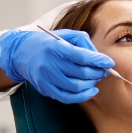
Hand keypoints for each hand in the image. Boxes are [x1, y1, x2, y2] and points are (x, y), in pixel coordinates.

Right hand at [0, 29, 114, 103]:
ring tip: (96, 78)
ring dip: (91, 84)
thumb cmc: (49, 43)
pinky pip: (66, 98)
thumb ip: (84, 42)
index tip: (109, 62)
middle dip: (97, 73)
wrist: (22, 53)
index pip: (82, 56)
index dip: (98, 60)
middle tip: (104, 71)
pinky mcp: (45, 89)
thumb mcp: (66, 35)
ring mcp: (46, 78)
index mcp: (55, 47)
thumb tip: (99, 56)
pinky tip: (91, 91)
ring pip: (76, 87)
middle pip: (81, 73)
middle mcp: (49, 64)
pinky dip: (82, 96)